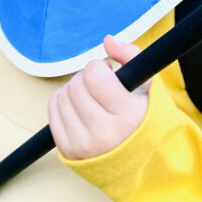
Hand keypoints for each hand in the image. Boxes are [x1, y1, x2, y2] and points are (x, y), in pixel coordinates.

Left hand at [48, 35, 148, 160]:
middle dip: (86, 78)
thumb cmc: (144, 119)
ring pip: (61, 97)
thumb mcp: (148, 86)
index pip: (94, 75)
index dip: (100, 67)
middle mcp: (103, 134)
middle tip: (100, 85)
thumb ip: (131, 56)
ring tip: (91, 97)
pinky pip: (52, 112)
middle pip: (76, 85)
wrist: (141, 161)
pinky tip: (79, 107)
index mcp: (127, 116)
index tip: (109, 72)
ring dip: (73, 89)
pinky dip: (63, 102)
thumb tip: (107, 40)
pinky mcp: (67, 151)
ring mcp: (83, 144)